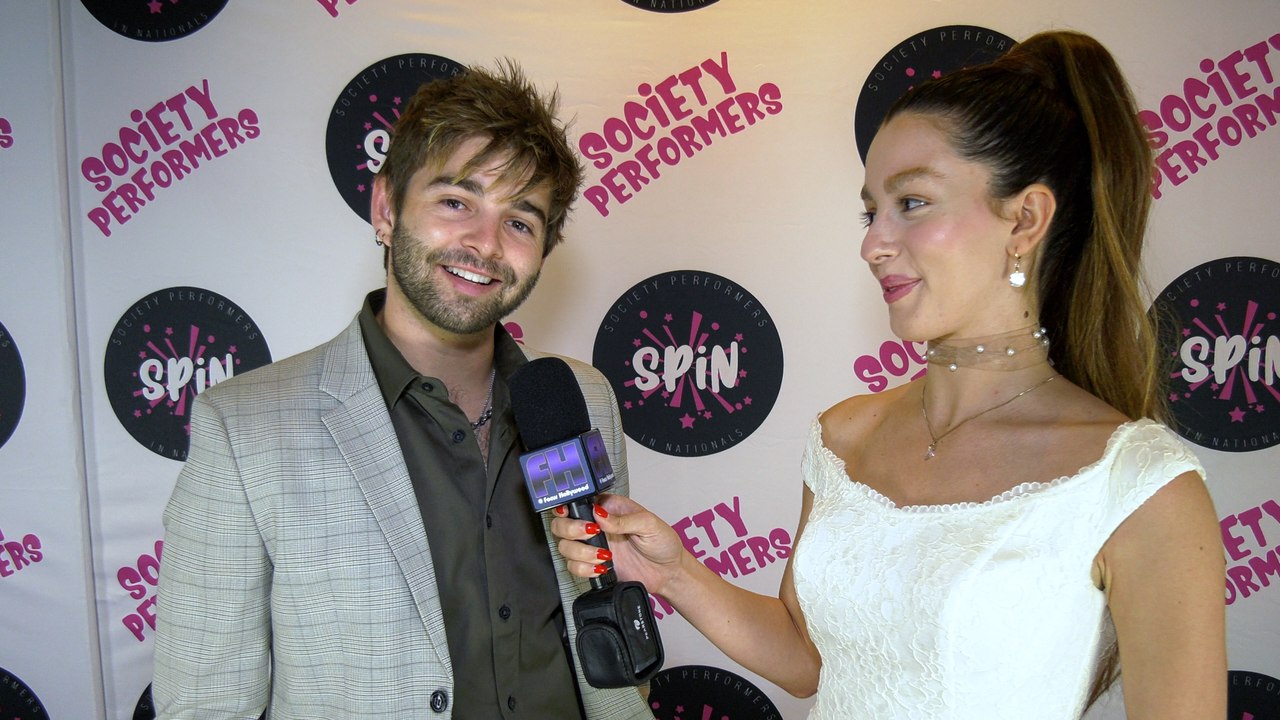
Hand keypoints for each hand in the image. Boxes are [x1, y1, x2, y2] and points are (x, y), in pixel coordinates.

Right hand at [550, 493, 685, 595]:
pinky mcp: (593, 565)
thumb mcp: (649, 524)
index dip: (567, 508)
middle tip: (591, 534)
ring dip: (580, 552)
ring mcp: (593, 546)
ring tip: (604, 555)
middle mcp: (597, 526)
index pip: (578, 502)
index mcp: (608, 509)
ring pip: (565, 546)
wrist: (668, 572)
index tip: (570, 513)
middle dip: (571, 529)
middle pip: (562, 524)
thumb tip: (600, 514)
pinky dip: (583, 569)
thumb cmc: (663, 543)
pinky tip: (600, 567)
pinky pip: (574, 567)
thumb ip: (623, 519)